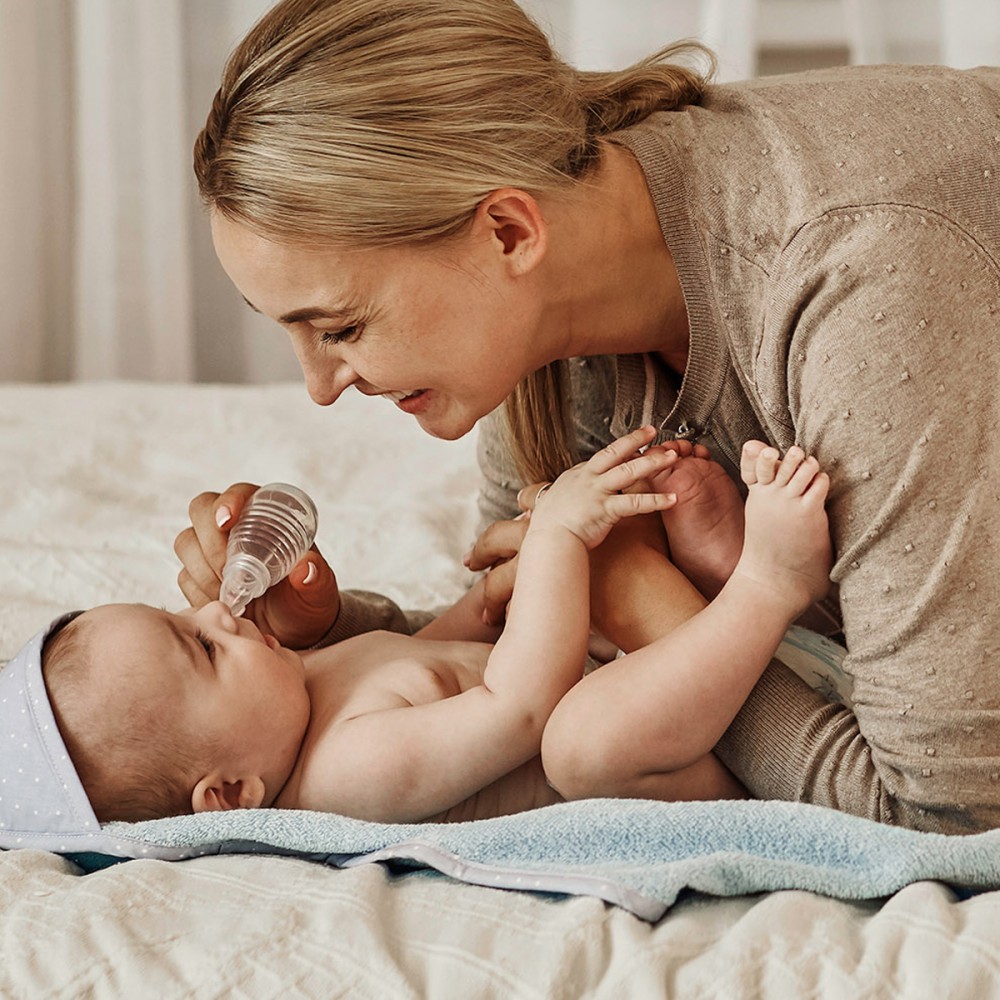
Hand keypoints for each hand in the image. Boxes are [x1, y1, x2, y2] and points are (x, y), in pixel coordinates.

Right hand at [173, 482, 340, 648]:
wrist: (293, 631)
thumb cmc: (308, 600)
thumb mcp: (319, 591)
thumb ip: (317, 579)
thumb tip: (305, 568)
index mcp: (266, 516)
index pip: (239, 493)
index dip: (228, 501)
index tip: (227, 522)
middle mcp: (235, 527)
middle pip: (201, 510)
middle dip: (210, 541)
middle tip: (229, 571)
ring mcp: (211, 550)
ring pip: (187, 543)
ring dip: (203, 569)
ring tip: (232, 594)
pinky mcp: (198, 576)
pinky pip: (184, 576)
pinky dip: (199, 591)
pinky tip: (223, 604)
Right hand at [526, 426, 677, 548]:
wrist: (548, 540)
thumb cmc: (549, 528)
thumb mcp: (553, 503)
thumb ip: (566, 497)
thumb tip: (565, 500)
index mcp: (576, 476)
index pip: (602, 457)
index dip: (621, 450)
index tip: (635, 446)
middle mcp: (587, 479)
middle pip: (615, 452)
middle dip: (636, 439)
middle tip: (652, 431)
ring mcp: (597, 492)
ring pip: (629, 471)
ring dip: (653, 462)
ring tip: (672, 456)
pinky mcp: (606, 509)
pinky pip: (636, 503)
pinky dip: (656, 500)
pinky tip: (672, 499)